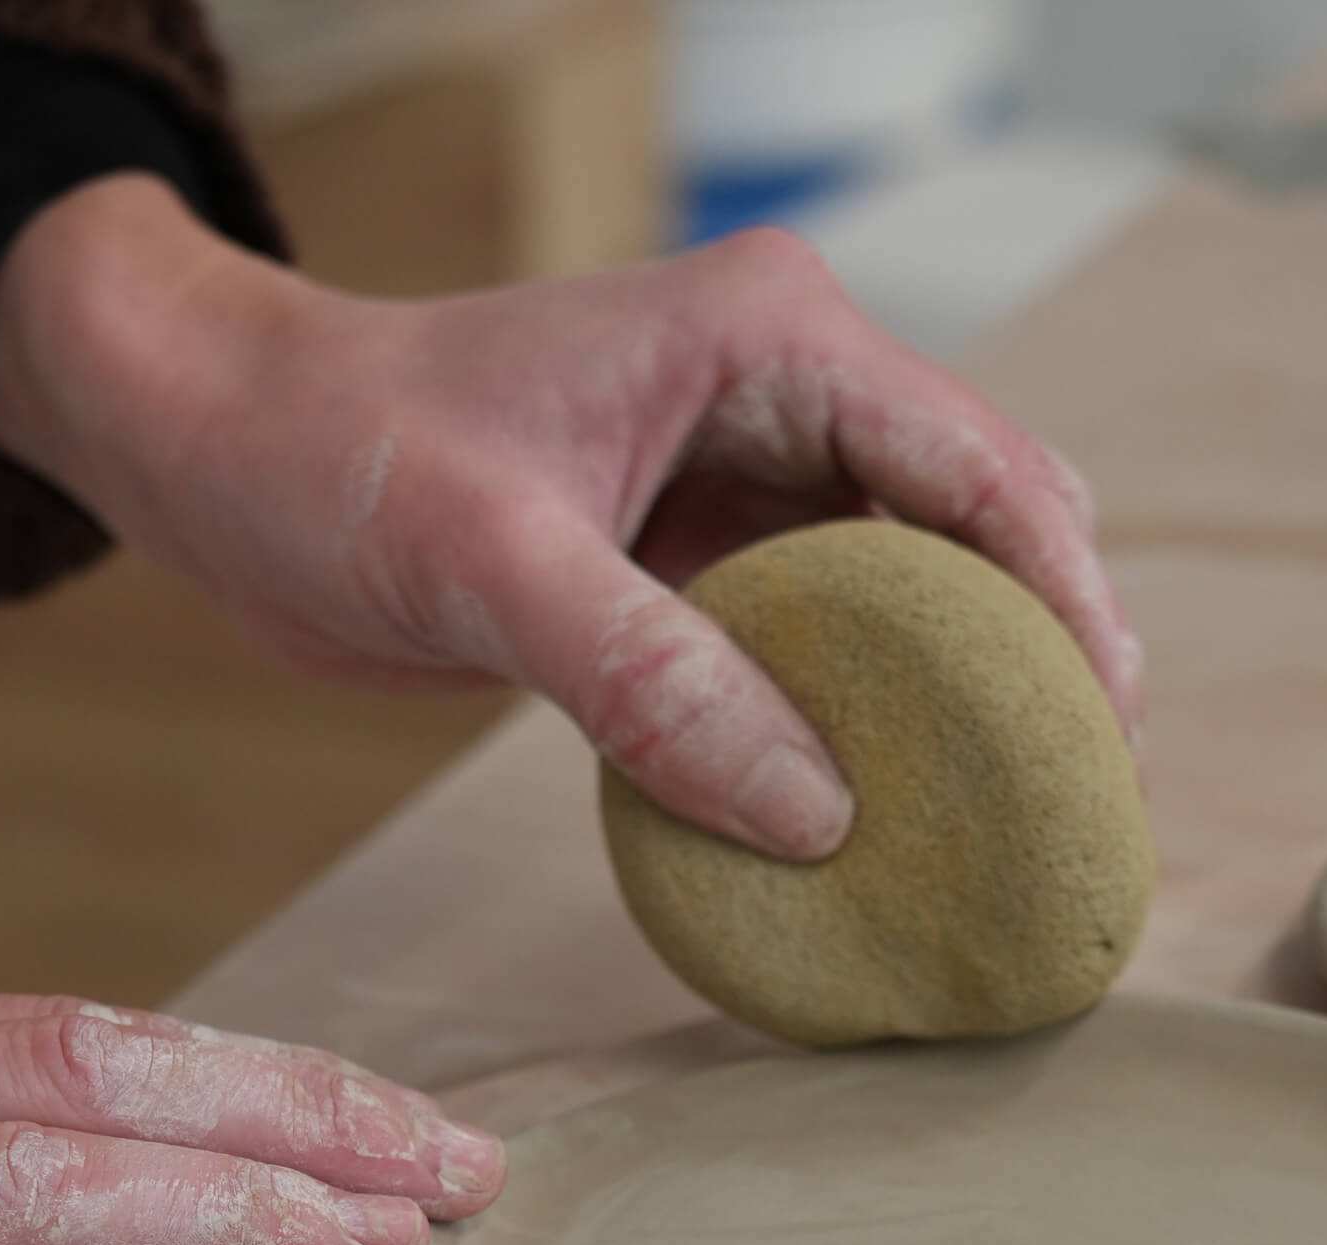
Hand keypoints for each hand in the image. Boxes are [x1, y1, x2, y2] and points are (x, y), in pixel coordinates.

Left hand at [0, 176, 1142, 861]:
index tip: (1101, 727)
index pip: (977, 465)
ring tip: (988, 822)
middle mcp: (787, 400)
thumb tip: (822, 815)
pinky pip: (821, 650)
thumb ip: (656, 683)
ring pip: (915, 596)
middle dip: (1034, 655)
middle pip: (981, 529)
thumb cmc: (336, 454)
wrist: (224, 452)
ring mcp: (751, 484)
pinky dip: (853, 727)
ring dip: (950, 700)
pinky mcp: (704, 565)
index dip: (1060, 597)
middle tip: (1061, 798)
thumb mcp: (492, 565)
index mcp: (769, 340)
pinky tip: (865, 814)